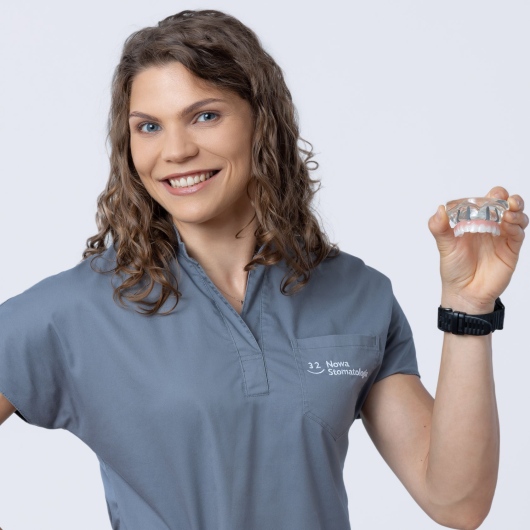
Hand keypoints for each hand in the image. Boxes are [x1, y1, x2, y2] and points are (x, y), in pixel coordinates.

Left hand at [428, 187, 527, 312]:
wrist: (464, 292)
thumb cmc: (454, 269)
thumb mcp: (444, 246)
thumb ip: (439, 228)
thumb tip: (439, 209)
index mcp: (473, 222)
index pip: (483, 202)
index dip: (486, 196)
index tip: (484, 196)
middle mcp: (489, 226)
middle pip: (503, 204)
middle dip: (505, 197)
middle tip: (503, 198)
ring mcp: (501, 237)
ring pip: (516, 216)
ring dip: (515, 209)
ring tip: (509, 211)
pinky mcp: (511, 249)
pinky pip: (518, 233)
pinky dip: (517, 225)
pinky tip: (510, 224)